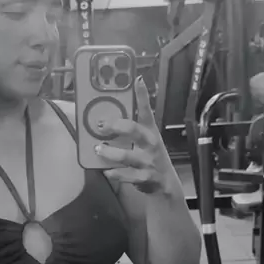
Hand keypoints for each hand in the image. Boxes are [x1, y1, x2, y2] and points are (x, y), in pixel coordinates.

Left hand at [94, 76, 171, 193]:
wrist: (165, 183)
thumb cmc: (150, 157)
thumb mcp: (145, 140)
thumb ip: (129, 129)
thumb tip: (105, 119)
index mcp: (150, 131)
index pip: (146, 110)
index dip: (142, 95)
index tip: (137, 80)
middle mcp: (150, 144)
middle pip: (134, 130)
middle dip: (116, 126)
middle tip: (101, 126)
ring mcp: (148, 161)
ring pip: (127, 155)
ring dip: (111, 152)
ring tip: (98, 149)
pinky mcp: (144, 177)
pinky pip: (127, 175)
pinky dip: (115, 174)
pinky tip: (106, 171)